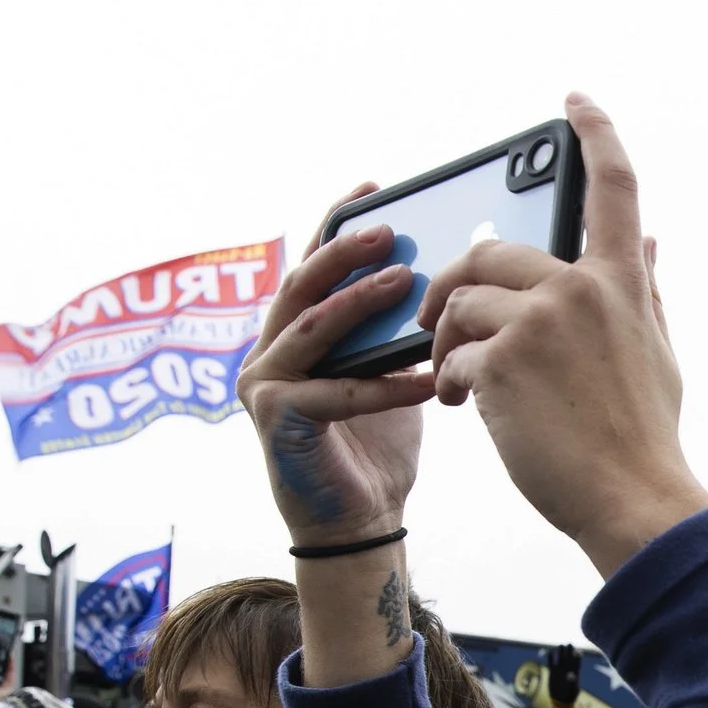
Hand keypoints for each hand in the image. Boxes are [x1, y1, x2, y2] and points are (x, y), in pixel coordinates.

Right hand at [238, 185, 435, 544]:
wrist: (361, 518)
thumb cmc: (377, 444)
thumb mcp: (390, 371)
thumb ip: (397, 329)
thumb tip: (443, 275)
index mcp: (294, 331)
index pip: (312, 263)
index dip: (337, 224)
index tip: (372, 189)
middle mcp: (268, 349)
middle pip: (303, 284)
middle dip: (345, 250)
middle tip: (389, 229)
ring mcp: (264, 383)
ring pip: (312, 327)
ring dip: (358, 302)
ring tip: (404, 282)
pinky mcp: (275, 418)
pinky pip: (335, 391)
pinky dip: (383, 385)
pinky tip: (425, 379)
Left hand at [419, 95, 707, 576]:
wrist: (633, 501)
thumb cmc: (643, 437)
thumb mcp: (657, 353)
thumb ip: (643, 290)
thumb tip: (651, 240)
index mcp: (620, 283)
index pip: (615, 188)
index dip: (595, 134)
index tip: (574, 100)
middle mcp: (580, 289)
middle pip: (491, 249)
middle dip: (457, 287)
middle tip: (442, 326)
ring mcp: (538, 323)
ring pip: (461, 300)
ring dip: (446, 339)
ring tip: (456, 382)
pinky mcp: (499, 362)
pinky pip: (451, 354)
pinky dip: (450, 382)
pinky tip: (465, 409)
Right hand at [547, 644, 582, 707]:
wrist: (561, 700)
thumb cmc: (569, 695)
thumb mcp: (572, 690)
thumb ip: (572, 682)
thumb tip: (571, 675)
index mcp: (575, 672)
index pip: (577, 662)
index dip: (578, 656)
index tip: (578, 651)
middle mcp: (568, 669)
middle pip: (569, 657)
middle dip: (570, 651)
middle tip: (570, 643)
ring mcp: (560, 670)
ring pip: (561, 658)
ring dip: (561, 652)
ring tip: (561, 645)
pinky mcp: (553, 672)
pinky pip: (552, 663)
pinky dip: (551, 658)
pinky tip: (550, 652)